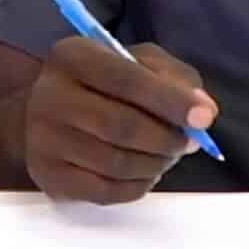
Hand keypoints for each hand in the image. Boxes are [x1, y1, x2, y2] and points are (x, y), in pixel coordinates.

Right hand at [20, 36, 216, 202]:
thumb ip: (176, 78)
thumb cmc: (103, 85)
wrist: (44, 113)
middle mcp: (49, 95)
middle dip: (166, 139)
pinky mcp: (48, 176)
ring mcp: (43, 139)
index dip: (170, 101)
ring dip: (155, 164)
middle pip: (121, 126)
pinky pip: (105, 192)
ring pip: (116, 163)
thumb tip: (204, 111)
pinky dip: (137, 186)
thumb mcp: (139, 62)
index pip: (126, 79)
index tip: (204, 119)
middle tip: (188, 143)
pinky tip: (144, 172)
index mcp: (73, 56)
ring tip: (166, 156)